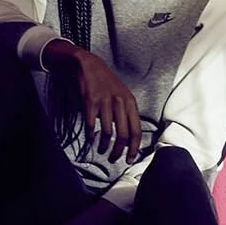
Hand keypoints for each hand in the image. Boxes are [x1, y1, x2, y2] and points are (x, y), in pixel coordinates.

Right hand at [45, 41, 141, 162]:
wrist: (89, 65)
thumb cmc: (107, 83)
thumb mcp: (122, 95)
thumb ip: (126, 114)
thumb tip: (128, 138)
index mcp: (130, 103)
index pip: (136, 130)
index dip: (134, 148)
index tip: (130, 159)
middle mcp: (120, 102)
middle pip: (123, 135)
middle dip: (118, 151)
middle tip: (113, 159)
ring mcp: (105, 101)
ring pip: (108, 132)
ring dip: (104, 146)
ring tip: (102, 150)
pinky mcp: (91, 101)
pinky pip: (92, 124)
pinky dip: (91, 135)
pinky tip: (91, 139)